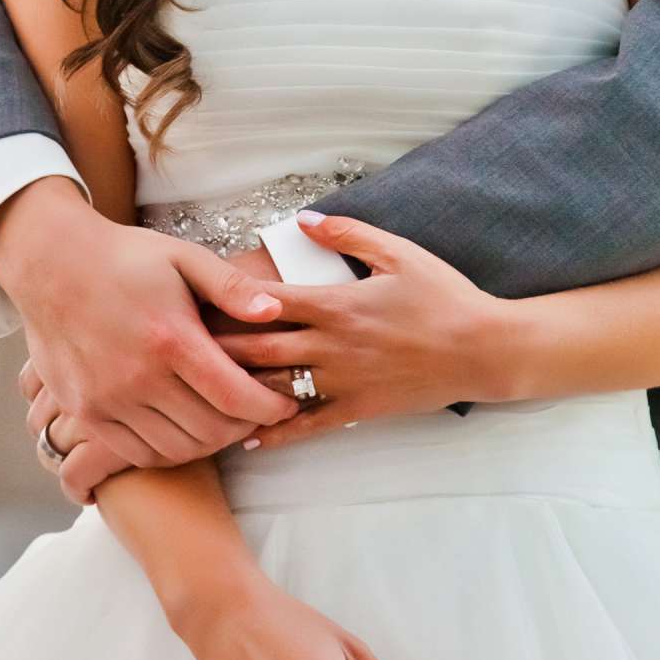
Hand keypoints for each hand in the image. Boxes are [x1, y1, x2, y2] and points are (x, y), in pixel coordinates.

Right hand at [0, 182, 296, 484]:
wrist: (50, 263)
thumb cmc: (125, 257)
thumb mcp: (184, 257)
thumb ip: (232, 286)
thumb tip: (275, 311)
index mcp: (170, 338)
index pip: (236, 396)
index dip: (270, 408)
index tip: (287, 403)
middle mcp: (137, 377)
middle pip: (211, 431)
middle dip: (245, 427)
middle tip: (259, 414)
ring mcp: (106, 400)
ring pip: (176, 449)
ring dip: (209, 443)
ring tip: (224, 421)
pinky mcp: (85, 412)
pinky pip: (138, 452)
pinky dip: (168, 449)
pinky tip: (183, 428)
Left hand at [211, 211, 509, 447]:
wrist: (483, 348)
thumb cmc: (443, 297)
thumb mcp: (399, 253)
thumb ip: (347, 234)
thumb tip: (302, 221)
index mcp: (336, 303)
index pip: (267, 301)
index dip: (225, 299)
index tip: (192, 298)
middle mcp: (330, 344)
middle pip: (257, 347)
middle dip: (215, 347)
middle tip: (176, 346)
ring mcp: (342, 380)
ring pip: (275, 387)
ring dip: (235, 388)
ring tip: (196, 389)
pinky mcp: (358, 408)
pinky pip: (308, 425)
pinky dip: (276, 433)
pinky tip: (248, 438)